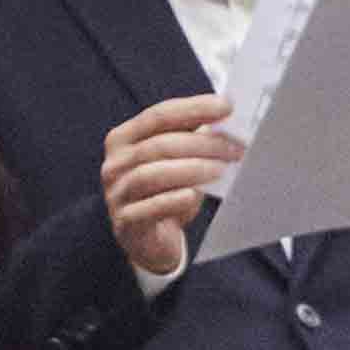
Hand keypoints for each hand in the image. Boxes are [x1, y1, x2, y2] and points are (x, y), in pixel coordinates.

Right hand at [100, 90, 240, 284]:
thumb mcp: (178, 163)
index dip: (194, 108)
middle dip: (202, 144)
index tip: (225, 107)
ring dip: (191, 170)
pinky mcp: (125, 223)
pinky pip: (148, 208)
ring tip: (221, 170)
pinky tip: (192, 195)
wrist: (150, 243)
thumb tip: (226, 121)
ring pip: (152, 175)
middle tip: (234, 147)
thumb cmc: (166, 194)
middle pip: (159, 145)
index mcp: (124, 139)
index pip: (159, 115)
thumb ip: (194, 139)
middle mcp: (115, 163)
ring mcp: (117, 193)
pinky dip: (172, 200)